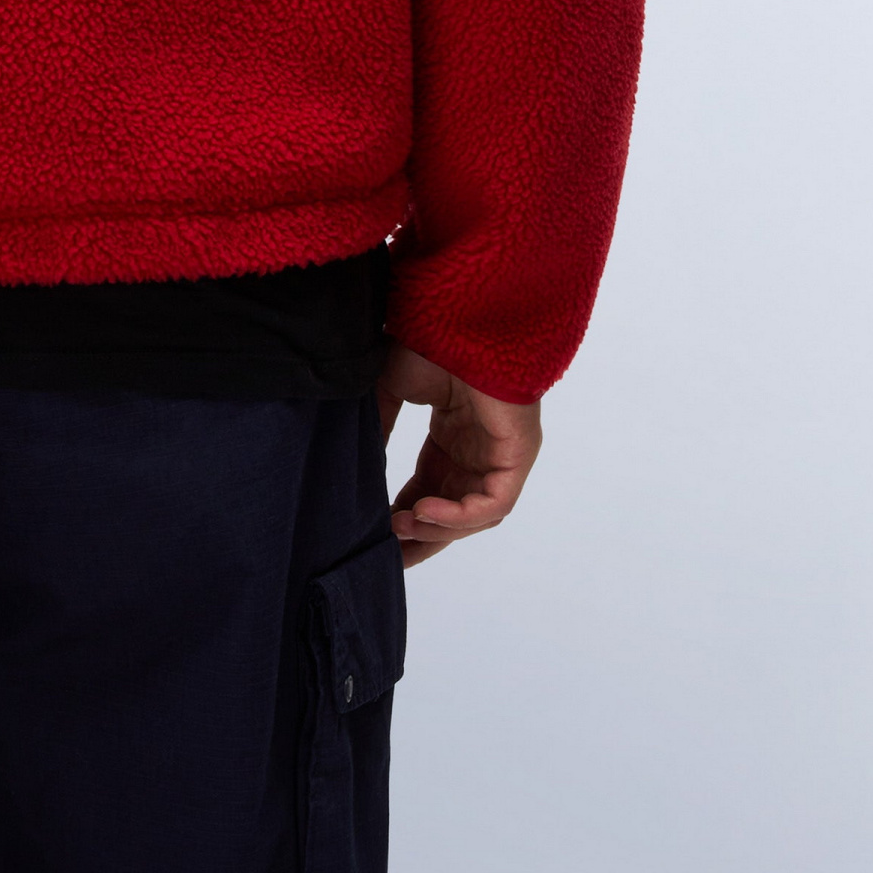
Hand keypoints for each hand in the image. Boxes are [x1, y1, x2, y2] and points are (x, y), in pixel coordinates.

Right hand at [377, 342, 540, 567]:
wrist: (459, 314)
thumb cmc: (428, 339)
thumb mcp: (388, 389)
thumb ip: (377, 430)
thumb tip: (355, 471)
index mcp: (451, 435)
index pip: (430, 489)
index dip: (404, 516)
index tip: (376, 538)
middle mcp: (477, 450)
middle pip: (452, 512)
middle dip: (421, 538)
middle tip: (387, 559)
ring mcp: (500, 455)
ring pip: (472, 513)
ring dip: (436, 529)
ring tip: (398, 530)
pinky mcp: (517, 456)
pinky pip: (493, 503)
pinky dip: (459, 516)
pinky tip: (423, 513)